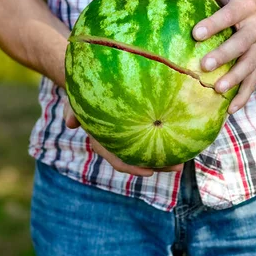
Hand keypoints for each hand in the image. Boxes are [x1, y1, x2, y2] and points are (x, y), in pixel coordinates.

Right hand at [63, 100, 182, 175]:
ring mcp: (130, 137)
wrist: (94, 83)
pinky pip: (154, 136)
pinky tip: (184, 138)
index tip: (148, 172)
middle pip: (140, 160)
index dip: (132, 168)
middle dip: (158, 165)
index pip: (118, 160)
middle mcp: (119, 143)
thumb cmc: (85, 95)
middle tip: (177, 167)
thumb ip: (72, 110)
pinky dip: (167, 139)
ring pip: (150, 151)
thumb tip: (69, 124)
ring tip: (186, 157)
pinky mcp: (141, 126)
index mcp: (105, 143)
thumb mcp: (76, 101)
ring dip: (167, 156)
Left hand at [172, 0, 255, 113]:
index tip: (196, 34)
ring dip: (235, 79)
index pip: (230, 15)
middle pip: (243, 44)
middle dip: (225, 55)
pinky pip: (253, 82)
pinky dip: (243, 97)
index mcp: (245, 6)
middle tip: (204, 65)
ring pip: (249, 66)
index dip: (215, 24)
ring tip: (218, 89)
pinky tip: (229, 110)